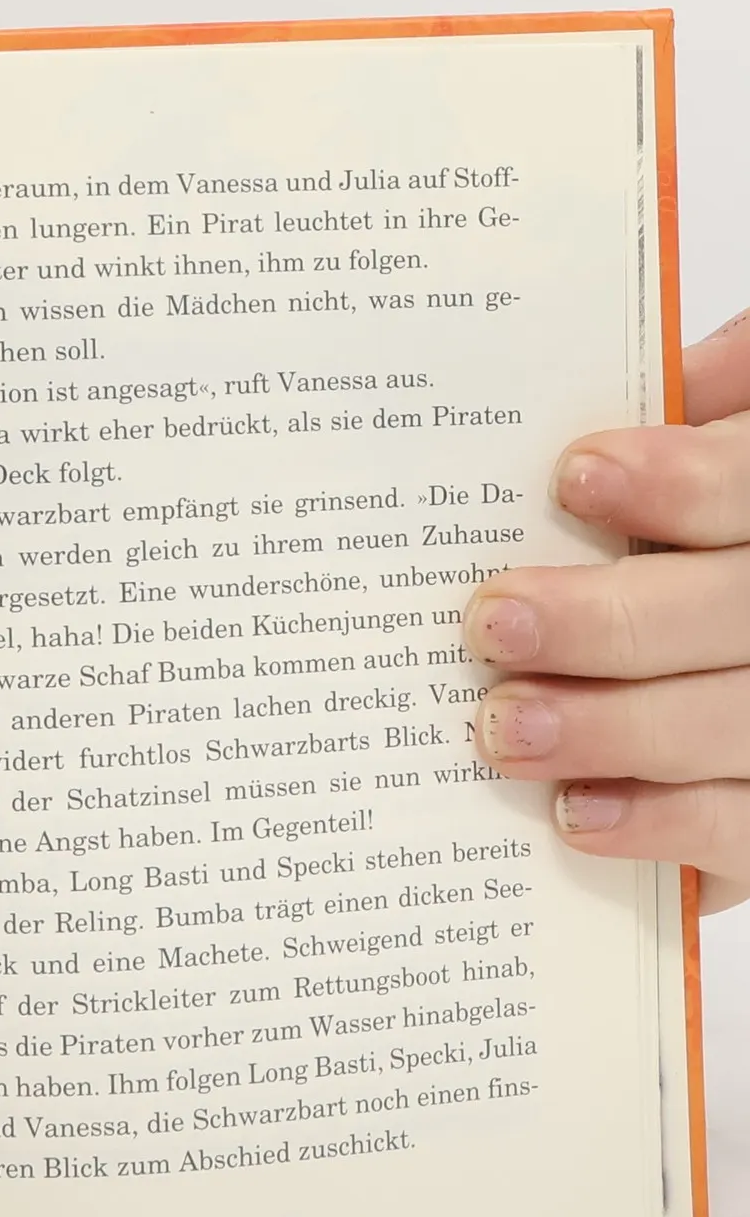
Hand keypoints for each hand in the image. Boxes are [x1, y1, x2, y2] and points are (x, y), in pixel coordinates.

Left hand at [465, 311, 749, 911]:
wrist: (725, 652)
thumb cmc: (704, 540)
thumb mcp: (720, 449)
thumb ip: (707, 415)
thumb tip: (646, 387)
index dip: (684, 481)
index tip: (575, 476)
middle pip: (738, 613)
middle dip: (609, 620)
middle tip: (493, 621)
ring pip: (736, 723)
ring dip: (613, 728)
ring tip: (503, 725)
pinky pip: (743, 829)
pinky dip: (662, 823)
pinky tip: (574, 810)